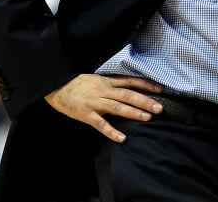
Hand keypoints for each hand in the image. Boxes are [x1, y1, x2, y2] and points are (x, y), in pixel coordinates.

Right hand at [44, 74, 163, 142]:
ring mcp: (96, 102)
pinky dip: (112, 131)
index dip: (146, 85)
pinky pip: (101, 124)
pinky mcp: (87, 114)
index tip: (160, 89)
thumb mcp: (96, 79)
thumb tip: (128, 89)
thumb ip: (111, 85)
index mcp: (107, 82)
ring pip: (118, 107)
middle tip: (159, 107)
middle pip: (128, 94)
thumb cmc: (77, 84)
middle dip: (144, 101)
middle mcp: (104, 90)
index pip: (130, 81)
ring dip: (133, 112)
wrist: (57, 87)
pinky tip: (122, 138)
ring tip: (148, 118)